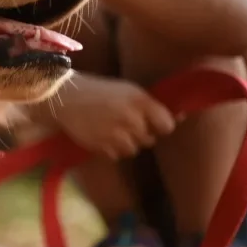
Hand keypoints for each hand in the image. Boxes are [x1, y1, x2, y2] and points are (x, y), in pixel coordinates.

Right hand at [49, 74, 177, 159]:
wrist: (66, 97)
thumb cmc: (100, 91)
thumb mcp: (129, 90)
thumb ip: (151, 105)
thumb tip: (180, 117)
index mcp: (140, 101)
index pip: (167, 125)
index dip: (161, 126)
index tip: (154, 124)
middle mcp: (131, 118)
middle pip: (150, 139)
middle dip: (141, 134)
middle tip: (124, 123)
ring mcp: (116, 134)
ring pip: (133, 149)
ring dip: (126, 143)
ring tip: (112, 130)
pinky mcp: (101, 146)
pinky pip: (116, 155)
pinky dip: (111, 149)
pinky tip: (101, 135)